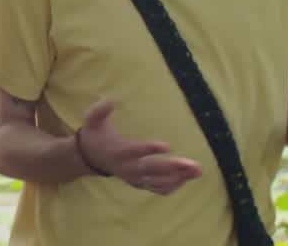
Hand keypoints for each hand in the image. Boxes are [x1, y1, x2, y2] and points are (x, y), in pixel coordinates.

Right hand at [78, 99, 202, 195]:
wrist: (90, 158)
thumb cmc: (95, 135)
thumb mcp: (92, 120)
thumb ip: (99, 110)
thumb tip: (112, 99)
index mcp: (117, 151)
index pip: (134, 151)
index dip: (149, 149)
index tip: (168, 145)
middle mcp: (127, 168)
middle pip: (152, 170)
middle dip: (173, 167)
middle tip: (193, 164)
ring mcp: (134, 178)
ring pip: (159, 182)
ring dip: (179, 178)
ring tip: (197, 170)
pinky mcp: (139, 183)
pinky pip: (158, 189)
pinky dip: (173, 186)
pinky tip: (185, 178)